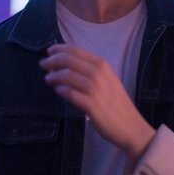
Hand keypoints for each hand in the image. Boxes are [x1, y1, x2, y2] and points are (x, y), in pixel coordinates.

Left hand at [40, 44, 154, 164]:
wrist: (130, 125)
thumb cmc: (116, 102)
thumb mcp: (108, 79)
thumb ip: (90, 70)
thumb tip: (65, 64)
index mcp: (103, 64)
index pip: (76, 50)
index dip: (60, 49)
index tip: (49, 51)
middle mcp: (99, 73)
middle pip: (68, 60)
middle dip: (52, 61)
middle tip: (43, 64)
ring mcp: (95, 89)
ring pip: (67, 75)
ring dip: (54, 76)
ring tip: (48, 79)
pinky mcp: (91, 105)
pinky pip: (69, 93)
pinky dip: (60, 90)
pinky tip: (57, 91)